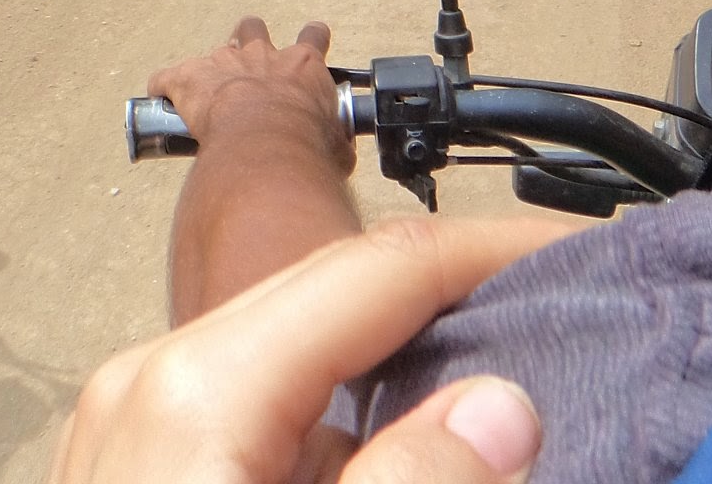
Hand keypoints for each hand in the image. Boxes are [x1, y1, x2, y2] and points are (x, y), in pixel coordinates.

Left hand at [50, 217, 546, 483]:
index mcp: (193, 386)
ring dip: (401, 357)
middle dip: (451, 294)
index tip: (576, 257)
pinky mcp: (143, 469)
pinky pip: (264, 405)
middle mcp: (153, 381)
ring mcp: (135, 424)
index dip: (490, 250)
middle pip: (332, 292)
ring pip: (300, 349)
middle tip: (557, 310)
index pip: (373, 269)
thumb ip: (411, 483)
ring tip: (501, 372)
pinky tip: (399, 441)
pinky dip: (345, 413)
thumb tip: (501, 406)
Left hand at [150, 17, 351, 171]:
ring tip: (205, 85)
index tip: (312, 39)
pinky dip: (165, 87)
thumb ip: (336, 141)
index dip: (312, 39)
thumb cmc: (304, 145)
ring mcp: (223, 62)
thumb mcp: (335, 145)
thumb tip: (340, 153)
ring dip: (211, 67)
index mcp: (301, 66)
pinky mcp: (188, 77)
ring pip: (213, 49)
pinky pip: (168, 77)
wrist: (266, 145)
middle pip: (254, 29)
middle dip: (250, 39)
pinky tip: (161, 98)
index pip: (314, 38)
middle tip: (248, 60)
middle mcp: (262, 55)